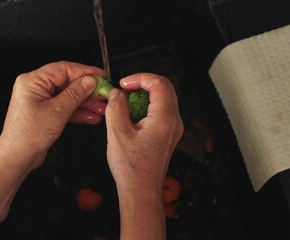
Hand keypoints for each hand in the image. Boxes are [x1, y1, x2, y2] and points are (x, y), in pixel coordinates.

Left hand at [0, 61, 105, 169]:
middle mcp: (35, 88)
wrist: (17, 158)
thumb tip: (89, 81)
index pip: (64, 69)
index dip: (85, 72)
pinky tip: (91, 116)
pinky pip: (65, 107)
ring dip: (86, 102)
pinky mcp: (45, 113)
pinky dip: (78, 112)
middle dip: (87, 89)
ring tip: (101, 108)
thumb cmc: (27, 136)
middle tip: (104, 93)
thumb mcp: (57, 112)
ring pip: (68, 96)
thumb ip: (75, 94)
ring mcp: (40, 101)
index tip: (101, 76)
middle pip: (67, 82)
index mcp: (33, 81)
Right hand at [105, 73, 183, 195]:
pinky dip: (145, 108)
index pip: (159, 83)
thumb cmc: (132, 169)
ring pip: (162, 100)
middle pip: (164, 89)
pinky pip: (159, 112)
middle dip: (142, 85)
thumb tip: (116, 94)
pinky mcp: (167, 135)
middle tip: (124, 90)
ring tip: (124, 105)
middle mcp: (173, 122)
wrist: (141, 192)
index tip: (124, 84)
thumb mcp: (117, 133)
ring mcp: (172, 129)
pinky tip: (130, 118)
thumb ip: (116, 107)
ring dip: (142, 97)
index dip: (140, 78)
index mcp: (164, 119)